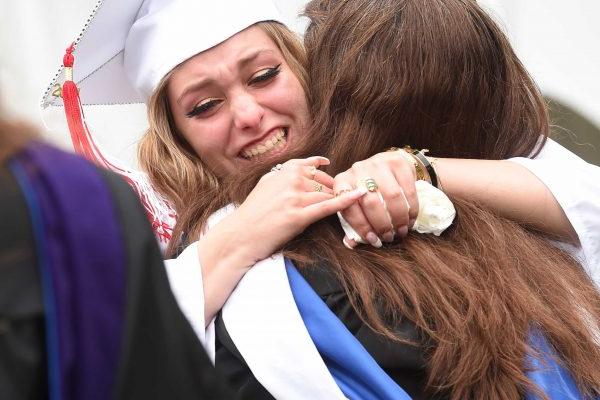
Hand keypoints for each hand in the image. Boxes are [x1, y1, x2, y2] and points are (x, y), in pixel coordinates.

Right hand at [216, 156, 365, 264]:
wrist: (239, 236)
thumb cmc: (253, 214)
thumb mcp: (267, 184)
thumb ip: (287, 172)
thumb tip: (312, 165)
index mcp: (284, 171)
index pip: (314, 168)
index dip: (326, 178)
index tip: (335, 182)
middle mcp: (290, 180)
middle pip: (325, 182)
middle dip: (335, 191)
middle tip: (345, 199)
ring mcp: (294, 197)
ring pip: (327, 194)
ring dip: (340, 199)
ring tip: (353, 205)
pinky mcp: (298, 216)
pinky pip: (327, 206)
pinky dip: (345, 200)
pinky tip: (359, 195)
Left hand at [334, 151, 418, 247]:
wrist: (388, 167)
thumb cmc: (369, 190)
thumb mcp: (358, 204)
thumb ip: (354, 223)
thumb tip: (350, 244)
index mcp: (342, 181)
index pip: (349, 207)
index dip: (361, 226)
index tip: (373, 240)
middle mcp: (357, 169)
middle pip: (371, 202)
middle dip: (382, 224)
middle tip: (389, 237)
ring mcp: (377, 162)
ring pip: (391, 196)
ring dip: (398, 218)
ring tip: (401, 231)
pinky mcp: (397, 161)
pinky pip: (407, 189)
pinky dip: (411, 208)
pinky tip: (410, 219)